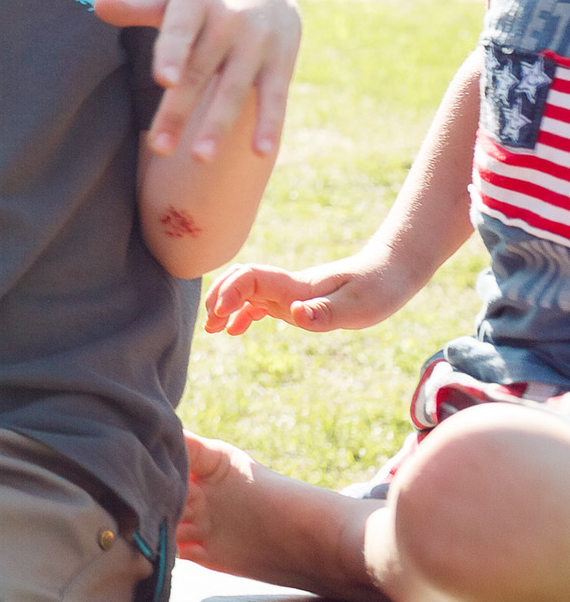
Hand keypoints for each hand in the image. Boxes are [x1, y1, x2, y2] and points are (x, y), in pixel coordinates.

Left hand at [91, 0, 298, 161]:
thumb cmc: (204, 2)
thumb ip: (136, 7)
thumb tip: (96, 4)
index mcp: (196, 3)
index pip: (181, 31)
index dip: (173, 54)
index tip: (163, 80)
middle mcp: (229, 22)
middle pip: (199, 72)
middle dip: (178, 110)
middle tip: (159, 147)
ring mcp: (257, 44)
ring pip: (234, 90)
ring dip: (218, 125)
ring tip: (200, 158)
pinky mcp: (281, 63)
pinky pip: (274, 97)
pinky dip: (269, 124)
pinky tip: (260, 152)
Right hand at [201, 252, 411, 334]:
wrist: (392, 272)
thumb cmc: (378, 288)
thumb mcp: (358, 307)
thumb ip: (325, 312)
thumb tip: (294, 314)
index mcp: (296, 286)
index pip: (249, 278)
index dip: (229, 292)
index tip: (221, 314)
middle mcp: (287, 287)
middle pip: (239, 284)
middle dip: (219, 299)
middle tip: (210, 326)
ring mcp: (290, 294)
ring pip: (247, 294)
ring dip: (226, 307)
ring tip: (212, 329)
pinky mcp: (297, 301)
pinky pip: (262, 304)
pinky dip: (244, 314)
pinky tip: (237, 329)